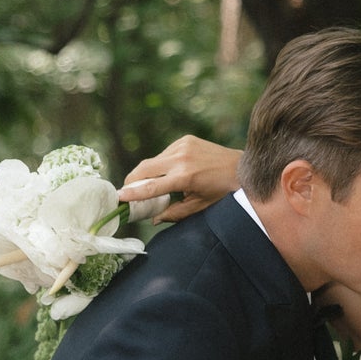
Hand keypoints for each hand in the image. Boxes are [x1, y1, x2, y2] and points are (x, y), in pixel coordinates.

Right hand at [120, 137, 242, 220]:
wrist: (242, 168)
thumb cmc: (222, 192)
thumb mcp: (199, 207)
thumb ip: (175, 213)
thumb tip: (154, 219)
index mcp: (185, 177)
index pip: (151, 187)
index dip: (133, 193)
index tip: (119, 197)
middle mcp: (181, 158)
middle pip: (145, 168)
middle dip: (132, 180)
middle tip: (125, 192)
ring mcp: (182, 146)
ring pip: (153, 161)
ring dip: (147, 174)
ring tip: (148, 187)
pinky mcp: (185, 140)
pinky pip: (164, 155)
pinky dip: (160, 166)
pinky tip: (167, 175)